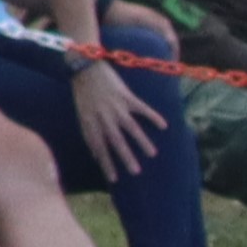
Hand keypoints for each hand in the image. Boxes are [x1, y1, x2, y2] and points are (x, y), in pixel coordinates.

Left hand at [70, 55, 162, 176]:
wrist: (85, 67)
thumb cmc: (83, 94)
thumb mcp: (82, 116)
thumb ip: (90, 134)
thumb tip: (96, 155)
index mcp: (91, 123)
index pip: (100, 148)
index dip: (106, 164)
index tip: (114, 179)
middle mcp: (104, 117)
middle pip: (117, 141)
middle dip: (126, 158)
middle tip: (136, 172)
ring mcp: (116, 107)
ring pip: (131, 128)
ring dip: (142, 141)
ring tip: (152, 154)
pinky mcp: (126, 95)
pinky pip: (142, 108)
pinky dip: (153, 116)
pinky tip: (164, 125)